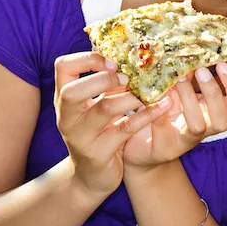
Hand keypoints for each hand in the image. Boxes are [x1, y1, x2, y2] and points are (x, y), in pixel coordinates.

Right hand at [54, 52, 172, 196]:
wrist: (92, 176)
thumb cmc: (98, 131)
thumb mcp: (95, 104)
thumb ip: (104, 81)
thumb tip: (128, 49)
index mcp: (64, 99)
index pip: (63, 67)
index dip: (87, 58)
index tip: (113, 61)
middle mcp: (67, 117)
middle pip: (74, 91)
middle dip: (104, 79)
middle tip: (128, 77)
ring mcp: (81, 136)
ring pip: (104, 108)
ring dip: (132, 96)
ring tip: (150, 91)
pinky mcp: (99, 152)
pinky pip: (126, 128)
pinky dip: (147, 114)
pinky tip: (163, 105)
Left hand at [122, 61, 226, 169]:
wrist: (140, 143)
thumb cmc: (164, 109)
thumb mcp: (181, 89)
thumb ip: (189, 73)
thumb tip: (193, 44)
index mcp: (214, 113)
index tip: (223, 64)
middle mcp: (205, 128)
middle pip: (224, 120)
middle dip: (214, 92)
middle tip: (200, 70)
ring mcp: (186, 140)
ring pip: (198, 126)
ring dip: (189, 100)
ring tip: (177, 80)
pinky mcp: (165, 148)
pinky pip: (164, 132)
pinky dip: (159, 112)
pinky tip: (152, 96)